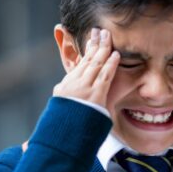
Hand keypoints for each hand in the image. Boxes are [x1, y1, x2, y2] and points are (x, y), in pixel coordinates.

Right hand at [23, 28, 118, 152]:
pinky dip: (111, 64)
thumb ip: (60, 101)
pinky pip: (105, 76)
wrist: (61, 140)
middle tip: (100, 31)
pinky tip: (116, 54)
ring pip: (95, 64)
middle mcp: (73, 85)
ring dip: (103, 48)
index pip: (78, 64)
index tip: (91, 39)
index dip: (86, 50)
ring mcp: (84, 89)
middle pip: (87, 59)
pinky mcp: (95, 96)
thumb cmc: (60, 129)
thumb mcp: (57, 113)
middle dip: (94, 43)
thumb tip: (56, 94)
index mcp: (64, 87)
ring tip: (108, 37)